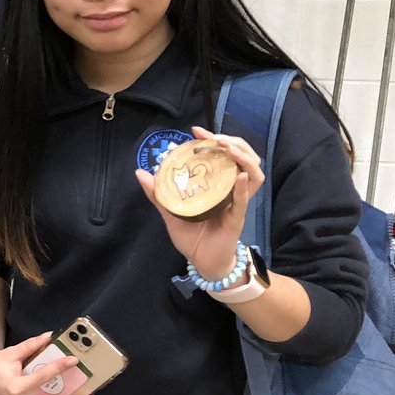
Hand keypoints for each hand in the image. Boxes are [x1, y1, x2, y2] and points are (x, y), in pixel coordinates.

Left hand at [136, 126, 264, 280]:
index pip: (223, 155)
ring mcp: (237, 203)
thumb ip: (158, 193)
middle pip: (244, 159)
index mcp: (216, 185)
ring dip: (244, 158)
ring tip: (229, 148)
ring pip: (253, 174)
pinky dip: (243, 187)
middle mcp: (230, 190)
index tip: (197, 131)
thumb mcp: (171, 212)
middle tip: (214, 137)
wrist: (202, 263)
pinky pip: (244, 200)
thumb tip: (140, 172)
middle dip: (232, 142)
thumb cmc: (192, 238)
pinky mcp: (236, 218)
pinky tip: (239, 175)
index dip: (214, 140)